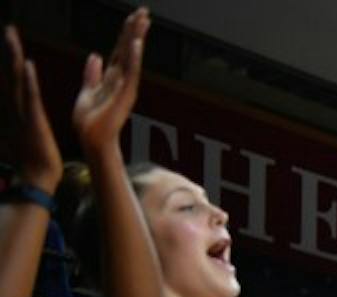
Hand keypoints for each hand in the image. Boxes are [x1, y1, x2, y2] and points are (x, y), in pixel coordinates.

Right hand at [0, 26, 59, 193]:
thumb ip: (22, 124)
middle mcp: (17, 108)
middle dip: (10, 51)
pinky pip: (30, 97)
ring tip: (13, 36)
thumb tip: (17, 123)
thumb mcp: (27, 137)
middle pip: (12, 73)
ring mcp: (23, 114)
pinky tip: (28, 65)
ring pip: (17, 79)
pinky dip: (29, 80)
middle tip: (9, 29)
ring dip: (15, 57)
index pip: (14, 81)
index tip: (12, 44)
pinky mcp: (34, 122)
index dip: (12, 61)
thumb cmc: (34, 162)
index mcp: (18, 111)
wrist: (38, 180)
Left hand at [71, 7, 148, 159]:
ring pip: (132, 56)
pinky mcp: (125, 94)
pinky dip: (134, 58)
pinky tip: (137, 43)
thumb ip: (92, 74)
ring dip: (137, 37)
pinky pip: (131, 73)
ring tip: (143, 20)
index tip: (134, 17)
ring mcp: (125, 86)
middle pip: (129, 48)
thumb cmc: (90, 121)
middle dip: (136, 29)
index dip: (127, 33)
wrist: (92, 139)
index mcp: (112, 77)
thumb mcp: (86, 91)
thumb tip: (94, 55)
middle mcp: (122, 79)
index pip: (121, 49)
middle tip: (144, 11)